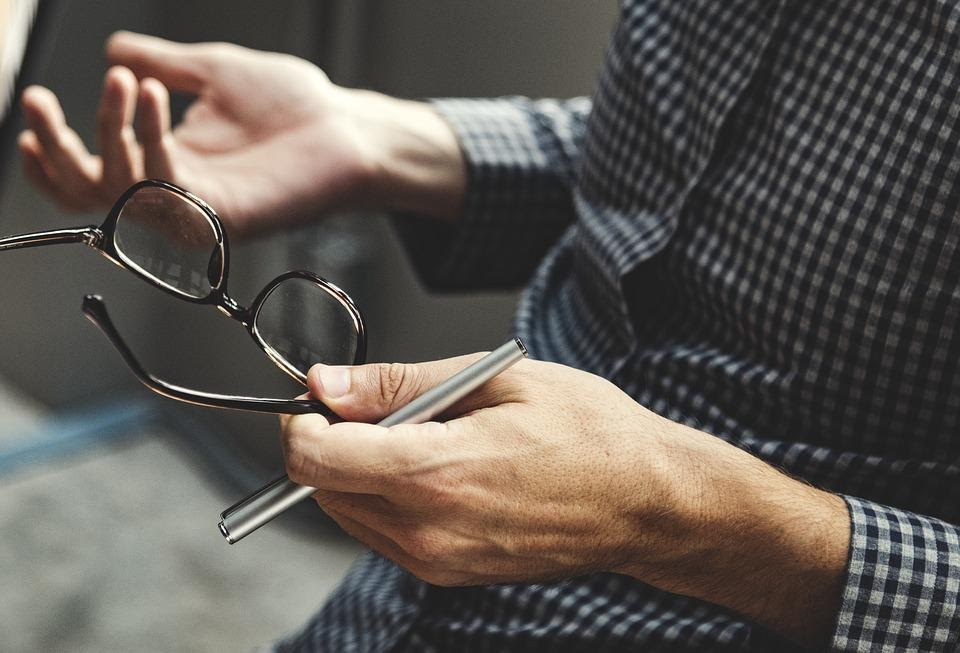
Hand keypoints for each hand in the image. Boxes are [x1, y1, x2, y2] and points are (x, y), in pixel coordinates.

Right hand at [19, 32, 464, 235]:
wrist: (347, 124)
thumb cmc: (294, 104)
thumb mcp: (214, 71)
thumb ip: (163, 63)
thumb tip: (115, 49)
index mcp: (169, 160)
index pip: (94, 174)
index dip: (55, 152)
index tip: (34, 106)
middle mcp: (177, 192)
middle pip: (93, 193)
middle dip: (58, 149)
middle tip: (40, 101)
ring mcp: (201, 209)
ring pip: (122, 192)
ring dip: (109, 131)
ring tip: (125, 80)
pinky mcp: (226, 218)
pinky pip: (166, 191)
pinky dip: (148, 142)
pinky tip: (150, 94)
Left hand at [280, 354, 848, 646]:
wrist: (646, 501)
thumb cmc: (588, 433)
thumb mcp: (495, 381)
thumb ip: (398, 385)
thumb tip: (327, 383)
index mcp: (435, 473)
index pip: (315, 459)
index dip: (303, 422)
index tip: (322, 398)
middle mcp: (428, 530)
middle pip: (322, 489)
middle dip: (331, 442)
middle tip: (381, 406)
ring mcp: (438, 561)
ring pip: (348, 513)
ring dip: (359, 471)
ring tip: (425, 436)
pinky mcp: (450, 575)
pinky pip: (384, 534)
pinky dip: (387, 497)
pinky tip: (440, 469)